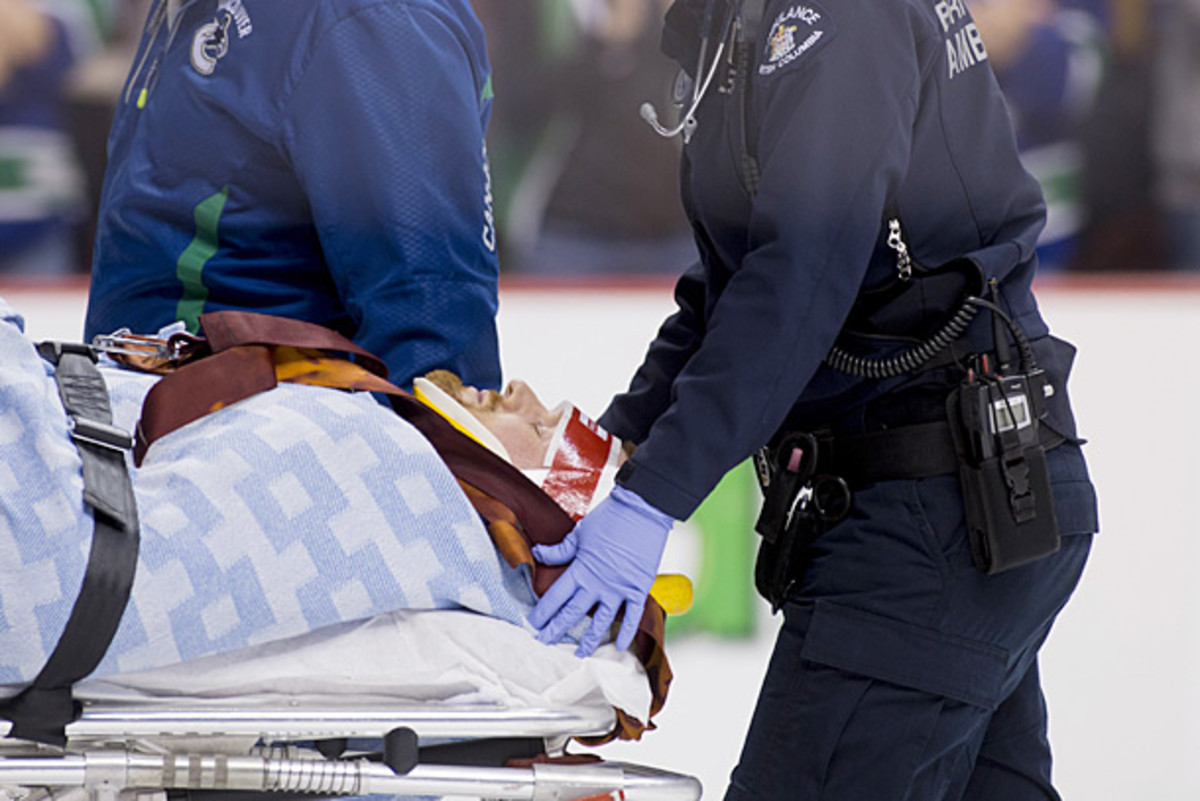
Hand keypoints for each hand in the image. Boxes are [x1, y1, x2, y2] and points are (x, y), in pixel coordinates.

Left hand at [529, 485, 672, 656]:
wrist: (642, 509)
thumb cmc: (609, 517)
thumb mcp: (579, 533)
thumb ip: (560, 550)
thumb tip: (537, 553)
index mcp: (581, 568)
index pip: (557, 597)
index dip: (544, 612)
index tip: (533, 624)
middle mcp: (598, 583)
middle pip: (573, 613)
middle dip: (557, 630)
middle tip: (544, 643)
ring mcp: (619, 588)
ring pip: (601, 621)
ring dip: (589, 640)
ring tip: (578, 654)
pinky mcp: (639, 588)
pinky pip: (632, 617)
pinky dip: (627, 633)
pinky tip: (621, 646)